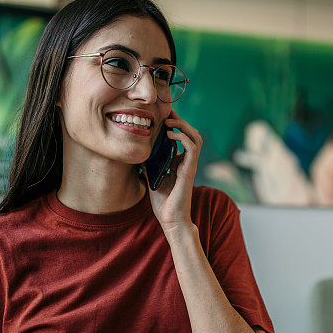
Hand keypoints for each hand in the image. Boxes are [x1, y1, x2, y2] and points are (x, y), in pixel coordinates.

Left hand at [142, 108, 202, 232]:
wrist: (171, 221)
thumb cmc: (163, 204)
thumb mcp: (152, 178)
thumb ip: (149, 165)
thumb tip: (137, 152)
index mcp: (180, 163)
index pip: (182, 137)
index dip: (175, 124)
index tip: (162, 115)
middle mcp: (187, 162)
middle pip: (191, 133)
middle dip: (180, 119)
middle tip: (166, 112)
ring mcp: (190, 166)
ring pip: (195, 136)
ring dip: (183, 125)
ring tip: (169, 121)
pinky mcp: (189, 171)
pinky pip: (192, 147)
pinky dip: (182, 136)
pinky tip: (170, 133)